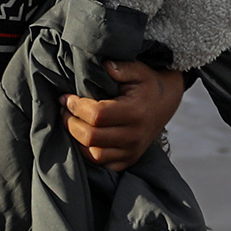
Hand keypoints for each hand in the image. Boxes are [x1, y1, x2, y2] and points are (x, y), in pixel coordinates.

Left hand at [63, 60, 186, 172]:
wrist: (165, 103)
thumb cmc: (147, 84)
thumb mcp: (138, 70)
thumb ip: (120, 67)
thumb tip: (103, 65)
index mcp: (135, 113)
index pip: (97, 115)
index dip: (76, 106)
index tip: (66, 97)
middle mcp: (134, 136)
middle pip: (91, 137)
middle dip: (70, 122)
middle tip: (64, 110)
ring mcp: (132, 151)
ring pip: (94, 155)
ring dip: (76, 139)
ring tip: (71, 122)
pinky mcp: (129, 160)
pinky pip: (102, 164)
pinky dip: (88, 153)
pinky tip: (82, 137)